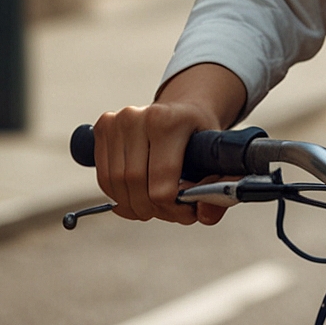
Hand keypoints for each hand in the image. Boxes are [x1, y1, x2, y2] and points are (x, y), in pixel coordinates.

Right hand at [93, 62, 246, 225]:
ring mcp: (118, 120)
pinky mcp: (104, 126)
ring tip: (154, 207)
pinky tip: (136, 198)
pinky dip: (118, 196)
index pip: (161, 182)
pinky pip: (104, 176)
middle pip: (134, 183)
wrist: (184, 109)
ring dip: (133, 206)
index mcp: (170, 121)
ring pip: (115, 183)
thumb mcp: (219, 157)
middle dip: (151, 209)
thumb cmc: (200, 136)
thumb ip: (221, 188)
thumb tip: (205, 215)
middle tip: (169, 213)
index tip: (186, 212)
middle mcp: (139, 116)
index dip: (172, 207)